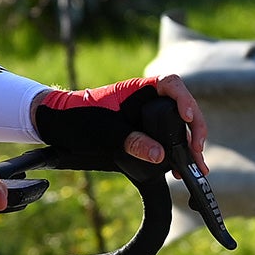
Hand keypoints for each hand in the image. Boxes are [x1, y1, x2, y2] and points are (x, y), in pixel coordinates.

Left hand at [32, 75, 209, 173]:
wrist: (56, 126)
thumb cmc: (75, 119)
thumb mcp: (103, 131)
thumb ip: (131, 141)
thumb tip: (160, 155)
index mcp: (138, 89)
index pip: (171, 84)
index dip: (184, 99)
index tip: (187, 117)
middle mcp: (146, 101)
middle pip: (182, 108)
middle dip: (193, 130)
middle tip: (197, 151)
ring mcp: (146, 118)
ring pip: (176, 127)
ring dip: (188, 145)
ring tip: (197, 167)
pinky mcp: (142, 134)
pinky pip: (164, 141)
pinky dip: (175, 154)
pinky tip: (179, 169)